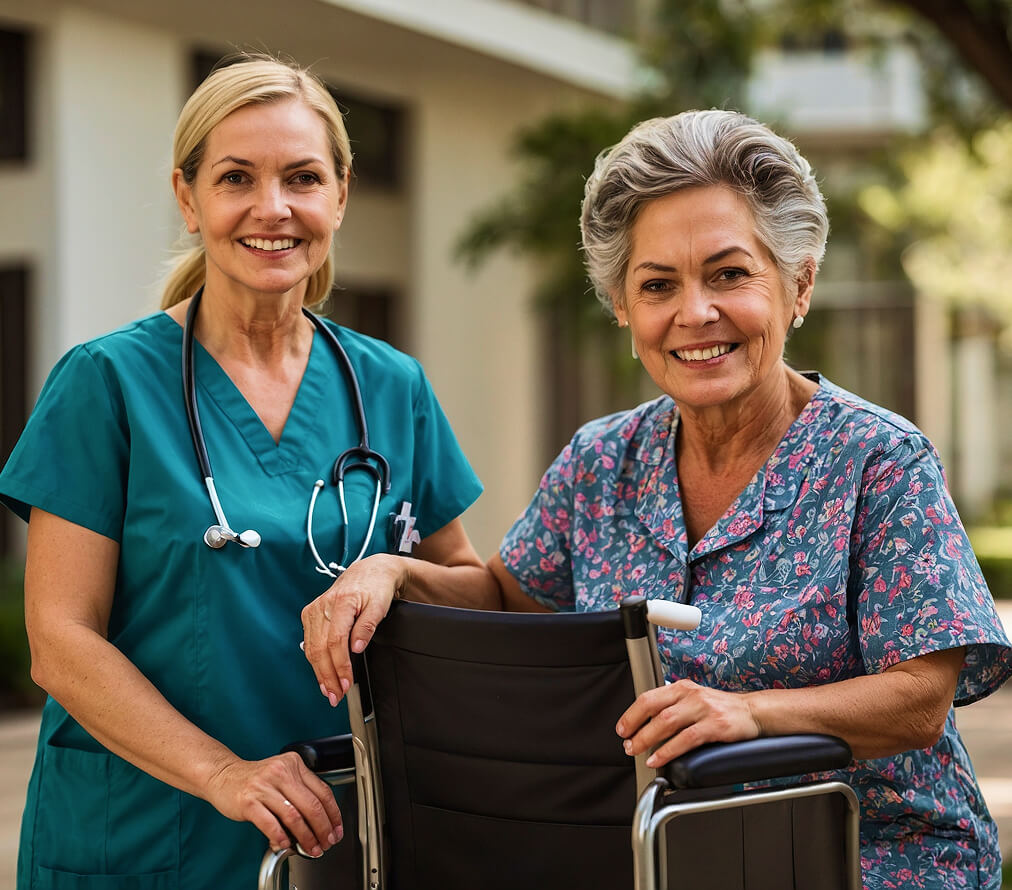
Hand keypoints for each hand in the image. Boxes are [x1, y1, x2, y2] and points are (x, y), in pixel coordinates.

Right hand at [206, 752, 342, 855]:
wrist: (223, 775)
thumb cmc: (254, 779)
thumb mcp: (281, 776)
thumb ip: (299, 793)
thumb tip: (319, 823)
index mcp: (294, 764)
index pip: (323, 790)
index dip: (333, 814)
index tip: (336, 829)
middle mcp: (281, 772)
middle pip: (312, 805)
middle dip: (323, 829)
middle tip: (326, 843)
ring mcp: (263, 786)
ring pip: (294, 816)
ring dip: (306, 837)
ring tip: (310, 849)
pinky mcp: (248, 801)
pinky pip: (270, 824)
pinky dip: (280, 837)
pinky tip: (285, 845)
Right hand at [301, 554, 406, 706]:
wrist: (368, 571)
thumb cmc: (376, 587)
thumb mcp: (380, 605)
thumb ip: (367, 626)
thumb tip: (356, 648)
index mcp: (342, 602)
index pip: (335, 640)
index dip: (340, 665)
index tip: (347, 683)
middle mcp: (323, 605)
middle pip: (319, 648)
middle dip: (328, 675)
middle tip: (337, 695)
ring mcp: (314, 609)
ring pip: (311, 648)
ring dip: (320, 673)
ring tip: (330, 691)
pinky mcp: (310, 614)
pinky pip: (309, 642)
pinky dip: (315, 661)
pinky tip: (322, 675)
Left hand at [616, 679, 761, 767]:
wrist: (753, 712)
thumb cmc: (720, 709)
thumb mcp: (693, 700)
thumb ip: (672, 708)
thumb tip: (645, 725)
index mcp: (681, 688)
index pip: (648, 697)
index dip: (631, 714)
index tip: (622, 728)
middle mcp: (690, 694)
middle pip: (653, 709)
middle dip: (635, 728)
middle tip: (627, 744)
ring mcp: (703, 708)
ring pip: (666, 723)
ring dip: (647, 739)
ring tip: (638, 752)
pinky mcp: (715, 725)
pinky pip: (686, 739)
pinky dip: (668, 751)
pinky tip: (659, 759)